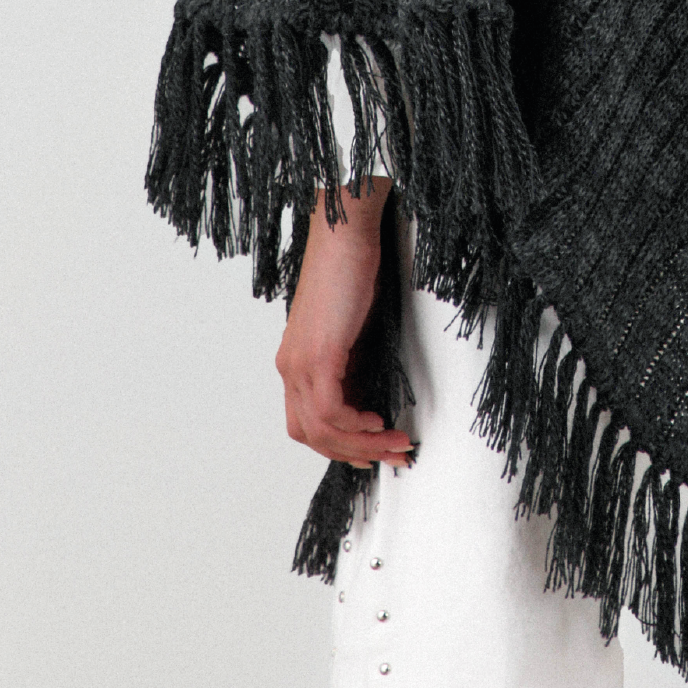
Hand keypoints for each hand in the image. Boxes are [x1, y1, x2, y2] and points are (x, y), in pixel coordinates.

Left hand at [275, 179, 415, 468]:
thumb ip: (354, 362)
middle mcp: (291, 366)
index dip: (339, 444)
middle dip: (354, 453)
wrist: (345, 230)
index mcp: (296, 360)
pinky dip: (356, 425)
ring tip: (397, 443)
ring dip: (362, 445)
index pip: (308, 421)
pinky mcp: (318, 353)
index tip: (372, 450)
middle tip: (391, 457)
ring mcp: (300, 362)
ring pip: (322, 429)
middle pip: (311, 433)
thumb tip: (370, 395)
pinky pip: (331, 410)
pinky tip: (379, 422)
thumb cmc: (351, 266)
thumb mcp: (352, 328)